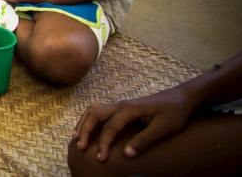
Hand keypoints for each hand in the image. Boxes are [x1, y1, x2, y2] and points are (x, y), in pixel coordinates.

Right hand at [71, 87, 194, 161]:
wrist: (182, 99)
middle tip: (80, 147)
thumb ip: (144, 141)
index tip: (100, 158)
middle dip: (84, 130)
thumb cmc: (174, 113)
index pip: (109, 127)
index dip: (103, 144)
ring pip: (94, 110)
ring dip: (83, 123)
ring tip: (77, 137)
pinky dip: (90, 118)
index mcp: (129, 110)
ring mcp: (121, 104)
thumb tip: (126, 154)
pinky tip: (89, 127)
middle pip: (94, 115)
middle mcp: (121, 105)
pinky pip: (100, 110)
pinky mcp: (123, 107)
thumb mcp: (162, 129)